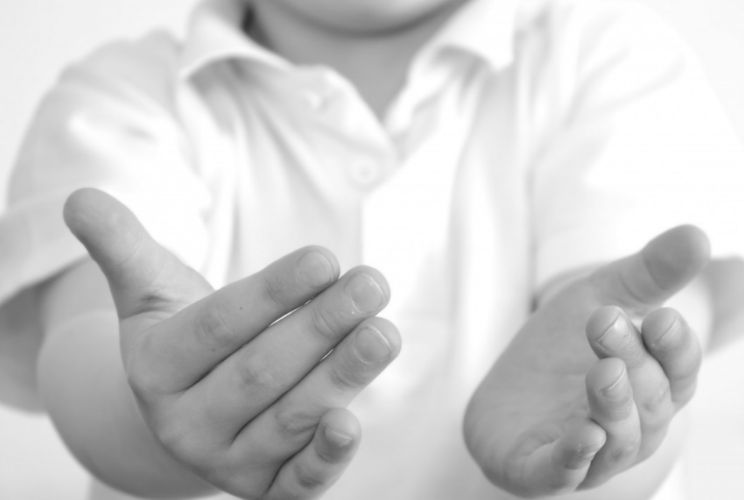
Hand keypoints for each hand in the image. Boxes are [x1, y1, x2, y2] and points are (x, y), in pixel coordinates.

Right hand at [64, 188, 400, 499]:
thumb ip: (123, 246)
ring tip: (384, 332)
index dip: (273, 293)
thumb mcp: (150, 289)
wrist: (195, 403)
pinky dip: (324, 461)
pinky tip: (351, 425)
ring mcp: (227, 462)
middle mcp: (186, 424)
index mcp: (156, 368)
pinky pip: (295, 486)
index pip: (219, 327)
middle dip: (320, 327)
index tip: (325, 258)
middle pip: (261, 373)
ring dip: (341, 377)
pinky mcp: (267, 490)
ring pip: (289, 419)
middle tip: (371, 284)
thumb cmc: (186, 334)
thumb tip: (79, 197)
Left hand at [463, 226, 709, 496]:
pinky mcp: (541, 470)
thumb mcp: (600, 297)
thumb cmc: (564, 345)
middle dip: (632, 361)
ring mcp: (589, 453)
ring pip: (618, 440)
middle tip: (605, 322)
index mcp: (653, 384)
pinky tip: (582, 436)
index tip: (662, 316)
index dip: (675, 347)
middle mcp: (631, 425)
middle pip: (649, 400)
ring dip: (614, 407)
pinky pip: (565, 473)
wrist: (506, 389)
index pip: (680, 370)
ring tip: (604, 372)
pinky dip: (575, 458)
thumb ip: (647, 273)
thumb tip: (698, 233)